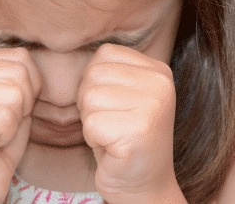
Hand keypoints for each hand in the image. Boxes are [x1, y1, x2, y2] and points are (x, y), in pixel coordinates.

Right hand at [0, 48, 40, 203]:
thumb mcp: (12, 100)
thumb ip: (19, 75)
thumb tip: (39, 58)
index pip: (20, 57)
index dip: (30, 85)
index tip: (12, 108)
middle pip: (18, 72)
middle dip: (23, 102)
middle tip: (2, 125)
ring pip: (14, 94)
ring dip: (14, 120)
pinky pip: (5, 116)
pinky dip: (5, 135)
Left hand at [77, 44, 182, 203]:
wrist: (146, 185)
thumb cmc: (125, 139)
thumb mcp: (125, 94)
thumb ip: (111, 72)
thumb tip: (74, 47)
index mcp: (158, 69)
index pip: (104, 54)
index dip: (94, 81)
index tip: (112, 105)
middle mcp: (160, 81)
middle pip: (93, 74)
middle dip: (90, 103)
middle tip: (111, 124)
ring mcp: (153, 104)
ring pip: (89, 98)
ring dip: (91, 122)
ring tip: (112, 135)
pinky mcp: (139, 130)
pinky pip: (91, 124)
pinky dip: (93, 141)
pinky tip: (113, 148)